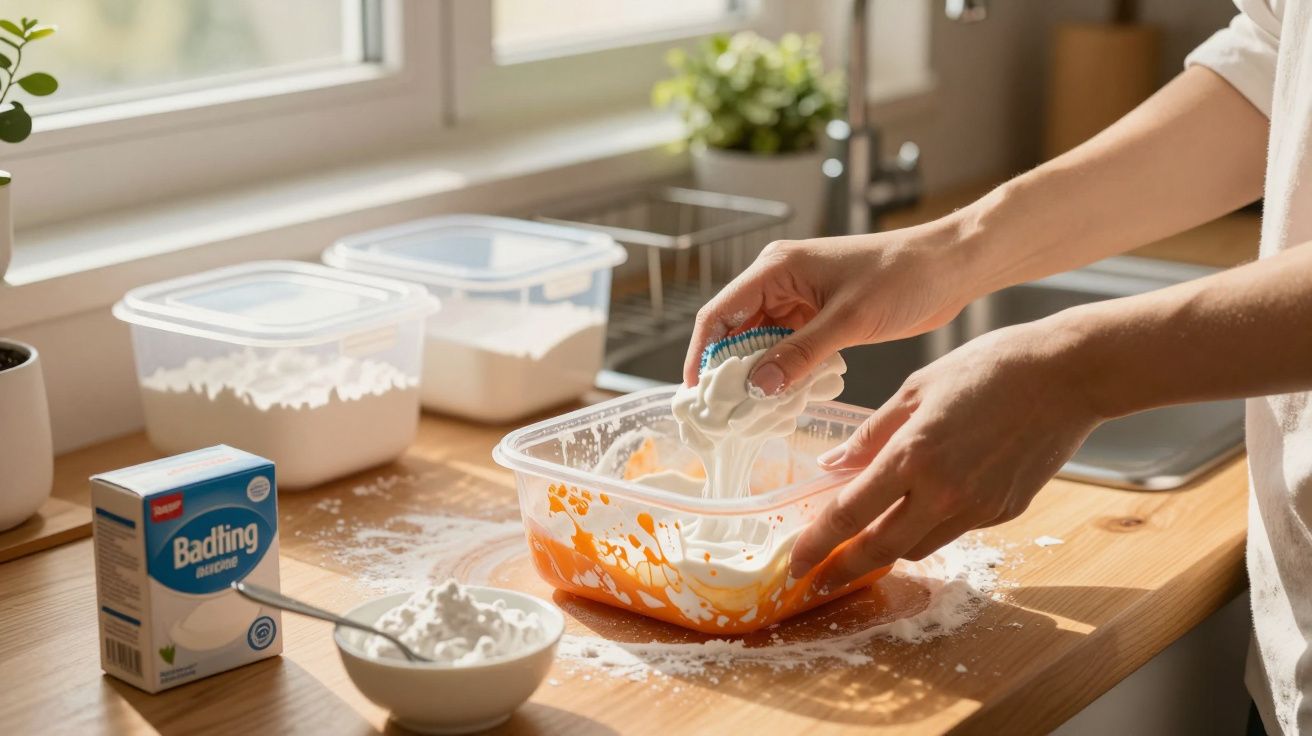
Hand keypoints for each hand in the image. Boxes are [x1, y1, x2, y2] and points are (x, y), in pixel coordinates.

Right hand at [682, 220, 983, 392]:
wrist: (950, 267)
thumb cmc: (902, 277)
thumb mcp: (848, 320)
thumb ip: (800, 354)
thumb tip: (755, 386)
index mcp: (775, 268)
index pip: (719, 313)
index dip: (702, 353)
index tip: (696, 392)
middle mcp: (780, 281)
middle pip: (735, 330)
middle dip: (728, 370)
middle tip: (724, 413)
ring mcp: (800, 299)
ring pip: (762, 343)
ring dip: (758, 374)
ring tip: (750, 413)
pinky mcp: (820, 316)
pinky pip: (789, 347)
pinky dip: (785, 372)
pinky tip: (785, 399)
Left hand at [789, 318, 1101, 586]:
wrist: (1068, 375)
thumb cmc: (990, 367)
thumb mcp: (917, 387)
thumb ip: (870, 433)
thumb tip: (830, 465)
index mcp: (913, 455)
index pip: (848, 514)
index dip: (815, 545)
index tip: (794, 564)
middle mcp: (943, 491)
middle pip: (880, 550)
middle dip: (842, 570)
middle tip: (816, 579)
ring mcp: (978, 507)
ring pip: (918, 548)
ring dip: (886, 550)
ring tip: (864, 542)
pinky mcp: (1005, 512)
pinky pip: (954, 531)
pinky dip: (929, 527)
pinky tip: (921, 508)